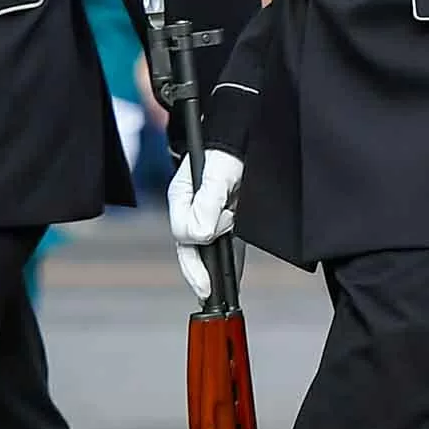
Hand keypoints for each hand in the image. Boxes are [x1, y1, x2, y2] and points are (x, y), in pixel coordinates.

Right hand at [167, 150, 243, 301]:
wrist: (246, 135)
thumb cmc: (226, 149)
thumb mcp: (218, 173)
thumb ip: (208, 202)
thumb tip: (200, 234)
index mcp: (181, 198)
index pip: (183, 232)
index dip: (202, 238)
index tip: (223, 234)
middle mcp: (192, 210)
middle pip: (190, 248)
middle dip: (200, 271)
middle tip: (208, 292)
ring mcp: (209, 215)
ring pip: (208, 249)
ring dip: (217, 268)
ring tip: (225, 292)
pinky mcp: (227, 218)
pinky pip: (226, 244)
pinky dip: (230, 261)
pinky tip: (233, 278)